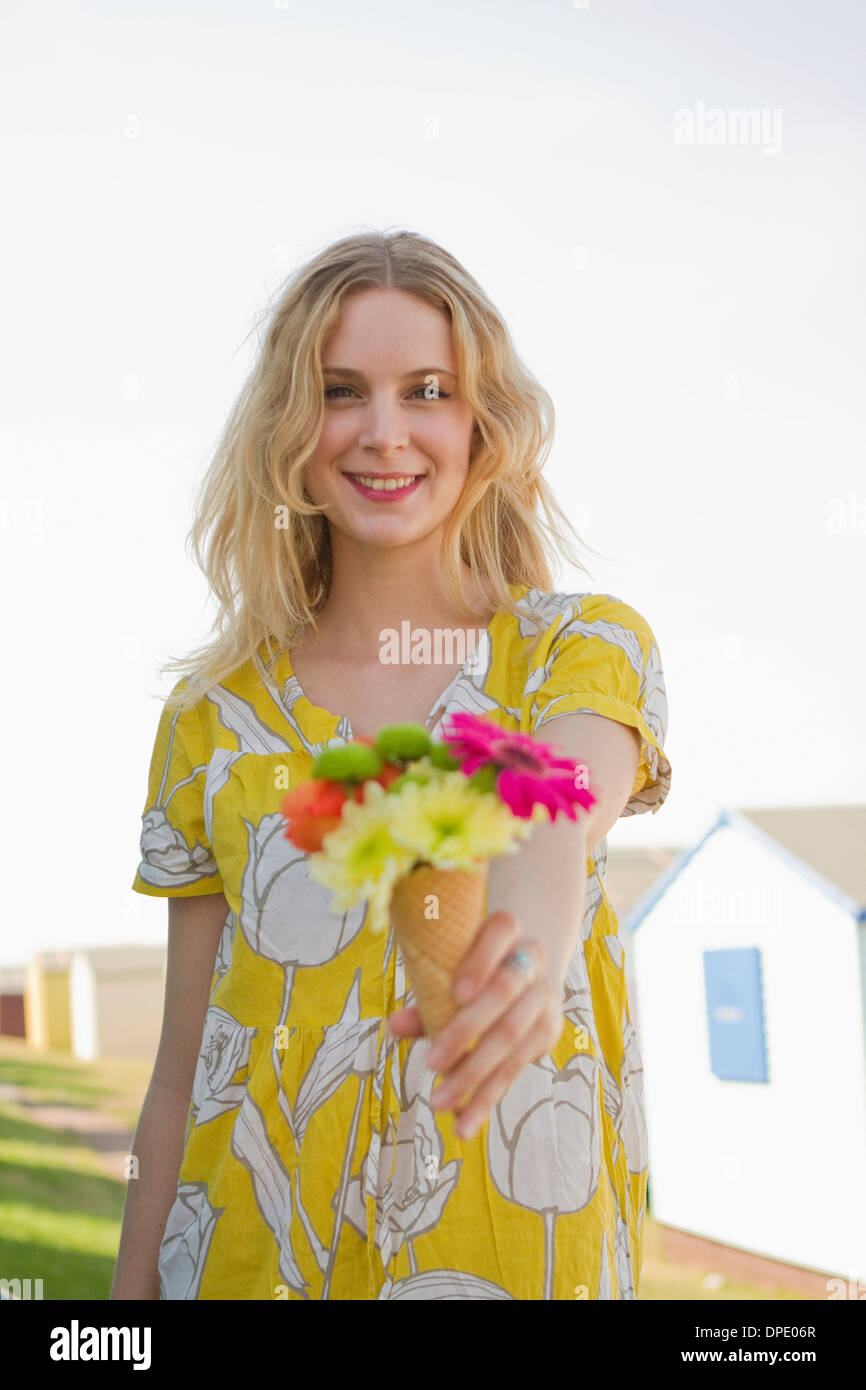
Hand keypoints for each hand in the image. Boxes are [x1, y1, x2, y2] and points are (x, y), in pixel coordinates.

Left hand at [385, 910, 565, 1139]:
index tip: (456, 991)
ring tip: (439, 1103)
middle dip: (467, 1030)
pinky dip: (487, 1098)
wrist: (523, 965)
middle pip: (504, 993)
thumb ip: (427, 993)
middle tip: (432, 1063)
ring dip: (474, 1074)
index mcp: (507, 930)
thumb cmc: (470, 964)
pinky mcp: (547, 1032)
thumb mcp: (450, 967)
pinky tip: (464, 1123)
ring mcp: (545, 997)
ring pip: (511, 1037)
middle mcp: (533, 959)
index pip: (500, 932)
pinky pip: (515, 1068)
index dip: (480, 961)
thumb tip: (394, 1026)